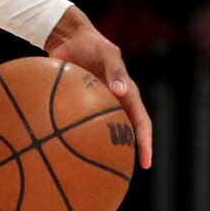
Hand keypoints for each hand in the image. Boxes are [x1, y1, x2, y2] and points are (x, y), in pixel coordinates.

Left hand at [45, 9, 152, 168]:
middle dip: (127, 152)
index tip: (145, 163)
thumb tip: (121, 92)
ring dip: (103, 146)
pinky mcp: (79, 100)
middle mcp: (115, 101)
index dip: (145, 143)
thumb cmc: (92, 44)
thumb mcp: (108, 54)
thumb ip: (115, 71)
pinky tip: (64, 150)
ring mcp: (98, 102)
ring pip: (104, 129)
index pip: (141, 122)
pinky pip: (80, 122)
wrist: (68, 38)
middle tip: (122, 172)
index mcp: (128, 93)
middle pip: (125, 131)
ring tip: (97, 167)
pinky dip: (76, 135)